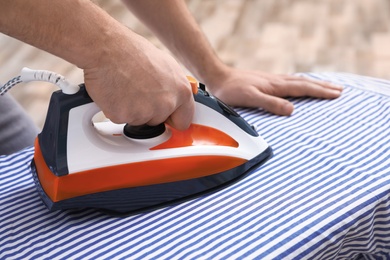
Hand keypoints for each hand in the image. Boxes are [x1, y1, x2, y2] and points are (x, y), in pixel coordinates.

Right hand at [82, 29, 193, 129]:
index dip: (173, 118)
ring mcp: (145, 112)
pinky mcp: (124, 116)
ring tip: (126, 86)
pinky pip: (121, 119)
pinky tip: (115, 92)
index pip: (184, 121)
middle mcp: (166, 103)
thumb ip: (173, 88)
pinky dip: (116, 109)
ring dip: (132, 109)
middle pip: (158, 121)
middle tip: (138, 90)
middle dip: (148, 111)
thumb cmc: (132, 51)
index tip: (167, 118)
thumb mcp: (165, 66)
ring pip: (139, 121)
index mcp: (182, 91)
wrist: (106, 48)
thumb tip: (174, 98)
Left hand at [205, 68, 342, 114]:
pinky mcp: (266, 81)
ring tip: (327, 86)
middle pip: (305, 83)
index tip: (337, 94)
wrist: (219, 77)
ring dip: (315, 84)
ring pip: (299, 81)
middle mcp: (277, 81)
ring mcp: (272, 80)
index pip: (304, 88)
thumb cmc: (232, 90)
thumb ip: (270, 103)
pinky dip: (301, 83)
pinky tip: (300, 84)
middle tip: (341, 90)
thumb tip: (292, 110)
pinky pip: (290, 81)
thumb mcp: (250, 98)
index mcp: (276, 86)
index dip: (321, 92)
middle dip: (323, 87)